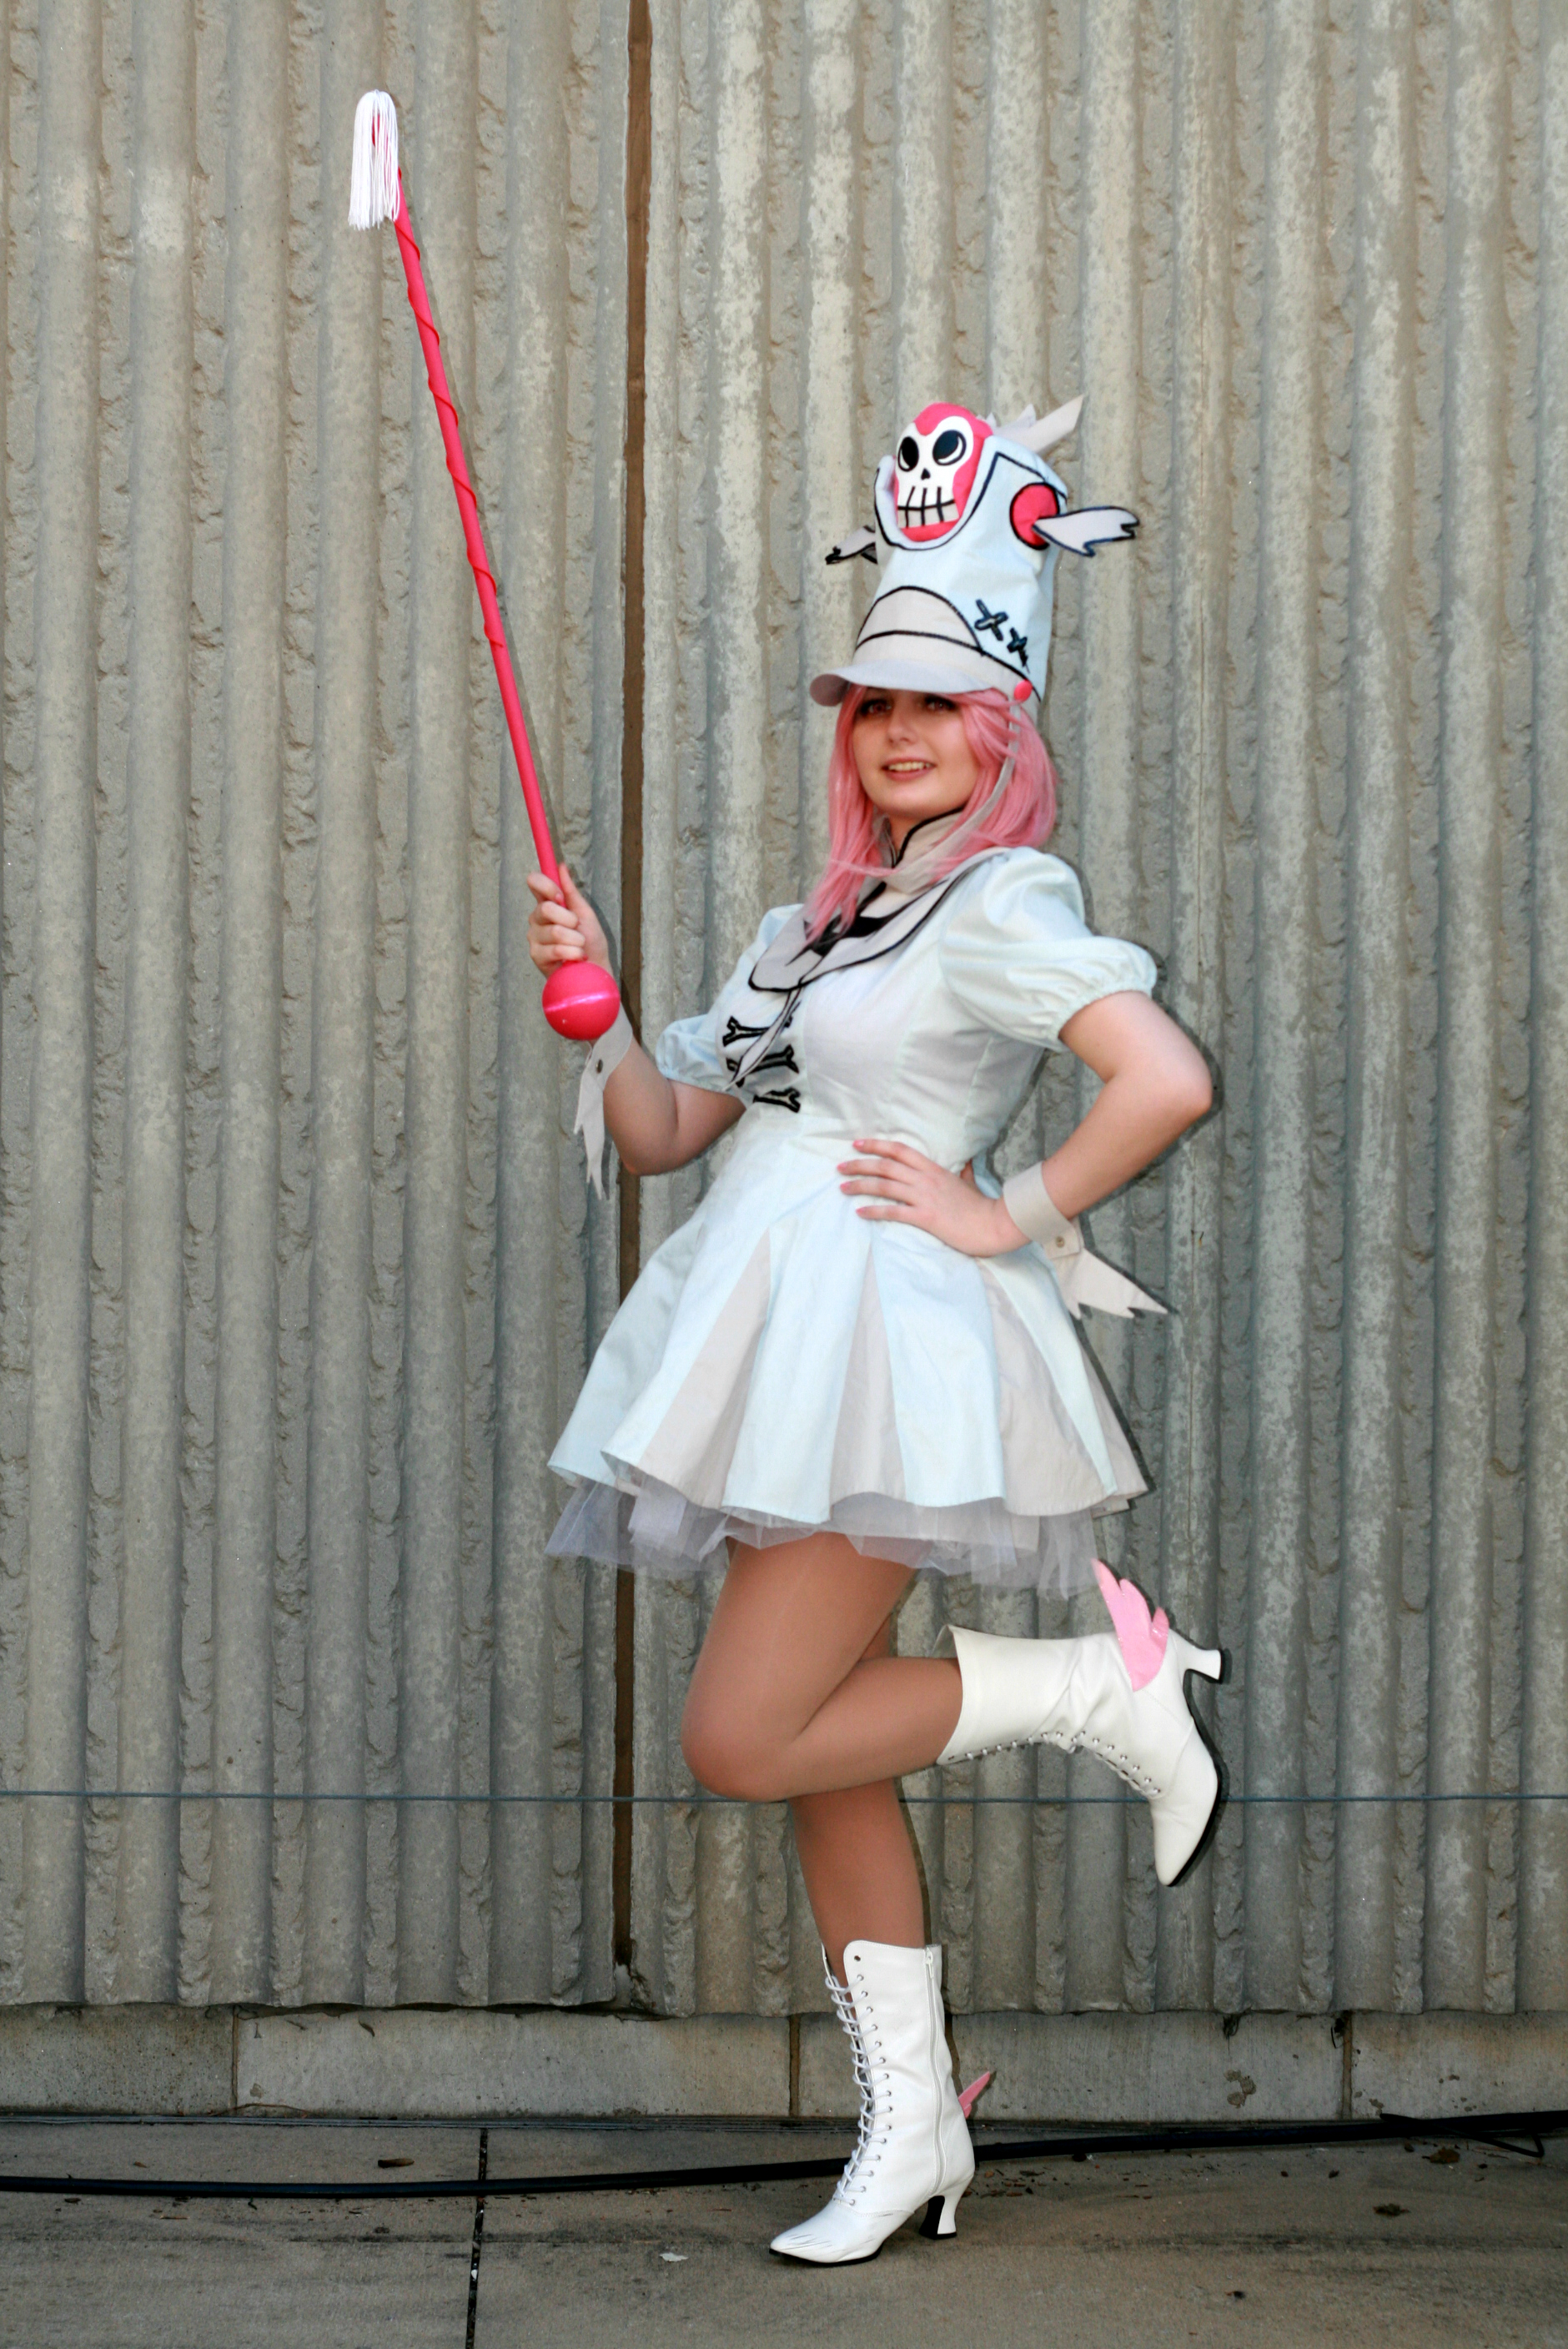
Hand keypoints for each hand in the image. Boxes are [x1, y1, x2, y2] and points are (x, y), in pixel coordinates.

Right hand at [526, 863, 612, 979]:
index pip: (535, 883)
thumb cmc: (591, 943)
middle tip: (578, 930)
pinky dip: (573, 953)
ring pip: (555, 931)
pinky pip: (556, 949)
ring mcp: (535, 938)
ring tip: (579, 947)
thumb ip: (571, 892)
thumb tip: (561, 866)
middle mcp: (537, 919)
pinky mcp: (536, 956)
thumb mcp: (585, 913)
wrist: (595, 969)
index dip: (548, 886)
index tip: (561, 897)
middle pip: (546, 908)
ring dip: (576, 940)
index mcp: (547, 904)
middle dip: (570, 920)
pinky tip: (575, 958)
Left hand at [838, 1139, 1028, 1258]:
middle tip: (841, 1166)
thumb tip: (966, 1163)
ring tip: (842, 1188)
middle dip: (860, 1164)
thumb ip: (963, 1172)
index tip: (857, 1144)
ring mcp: (925, 1197)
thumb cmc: (981, 1206)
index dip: (876, 1145)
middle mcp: (925, 1179)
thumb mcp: (969, 1183)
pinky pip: (894, 1212)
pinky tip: (860, 1212)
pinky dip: (875, 1210)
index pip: (899, 1150)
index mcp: (933, 1169)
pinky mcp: (926, 1217)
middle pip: (886, 1166)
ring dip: (860, 1185)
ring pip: (885, 1186)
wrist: (994, 1224)